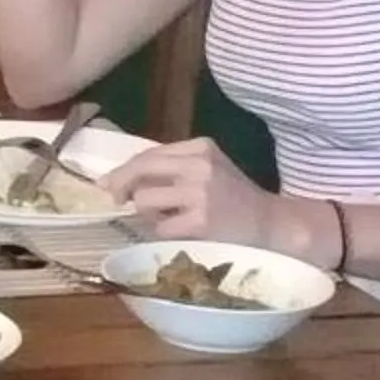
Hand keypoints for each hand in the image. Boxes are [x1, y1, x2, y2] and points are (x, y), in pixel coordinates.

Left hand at [101, 137, 301, 253]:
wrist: (271, 224)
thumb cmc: (234, 198)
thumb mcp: (208, 170)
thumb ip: (172, 168)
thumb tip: (118, 179)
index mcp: (201, 147)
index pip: (149, 154)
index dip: (124, 169)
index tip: (108, 182)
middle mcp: (199, 165)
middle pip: (141, 169)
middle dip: (121, 184)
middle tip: (115, 199)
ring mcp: (200, 192)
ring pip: (144, 200)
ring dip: (147, 213)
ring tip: (167, 218)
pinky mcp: (201, 221)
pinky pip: (160, 226)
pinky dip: (164, 231)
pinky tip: (182, 231)